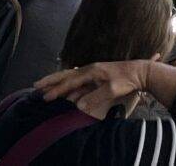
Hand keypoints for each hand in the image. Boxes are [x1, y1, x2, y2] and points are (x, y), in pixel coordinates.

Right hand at [35, 58, 156, 115]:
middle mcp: (89, 69)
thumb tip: (79, 106)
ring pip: (70, 76)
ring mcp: (92, 71)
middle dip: (50, 80)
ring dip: (57, 81)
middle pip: (65, 74)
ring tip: (45, 86)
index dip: (56, 90)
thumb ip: (95, 97)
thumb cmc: (126, 80)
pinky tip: (64, 90)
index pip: (69, 82)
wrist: (140, 71)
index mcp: (91, 71)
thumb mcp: (112, 90)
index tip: (45, 97)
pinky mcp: (96, 75)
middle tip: (36, 85)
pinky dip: (67, 84)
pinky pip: (77, 80)